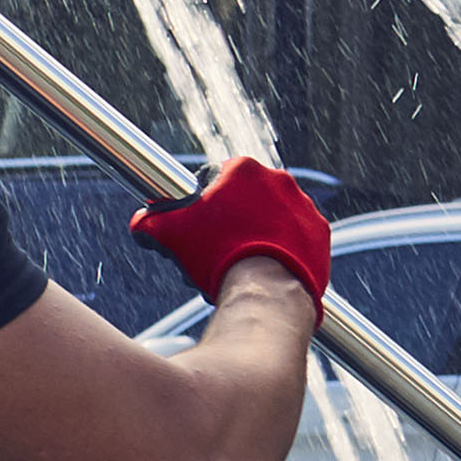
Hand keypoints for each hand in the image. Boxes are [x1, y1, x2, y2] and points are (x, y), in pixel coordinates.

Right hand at [127, 156, 332, 308]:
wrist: (267, 290)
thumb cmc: (219, 257)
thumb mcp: (169, 235)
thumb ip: (149, 222)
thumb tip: (141, 223)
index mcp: (243, 170)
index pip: (215, 176)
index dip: (202, 200)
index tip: (198, 220)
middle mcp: (278, 180)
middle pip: (245, 195)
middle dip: (230, 216)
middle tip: (216, 244)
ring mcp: (303, 206)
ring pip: (271, 215)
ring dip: (256, 231)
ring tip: (240, 259)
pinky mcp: (320, 232)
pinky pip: (295, 236)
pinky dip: (282, 248)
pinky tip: (265, 267)